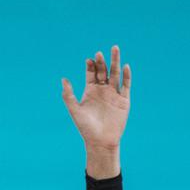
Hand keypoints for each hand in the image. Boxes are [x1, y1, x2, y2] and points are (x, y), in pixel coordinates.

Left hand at [61, 45, 130, 178]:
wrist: (100, 141)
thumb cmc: (85, 127)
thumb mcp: (75, 110)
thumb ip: (68, 95)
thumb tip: (63, 79)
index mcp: (90, 91)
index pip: (91, 74)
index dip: (90, 66)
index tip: (89, 60)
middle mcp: (102, 90)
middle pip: (103, 71)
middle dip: (102, 62)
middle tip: (99, 53)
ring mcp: (113, 94)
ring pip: (115, 74)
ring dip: (115, 62)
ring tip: (115, 49)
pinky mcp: (124, 100)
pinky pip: (126, 85)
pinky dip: (126, 76)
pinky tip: (125, 66)